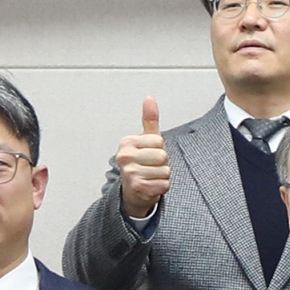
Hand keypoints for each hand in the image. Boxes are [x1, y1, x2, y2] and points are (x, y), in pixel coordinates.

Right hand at [117, 98, 169, 219]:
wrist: (133, 192)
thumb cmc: (141, 163)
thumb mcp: (146, 140)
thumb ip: (149, 119)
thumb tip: (149, 98)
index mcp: (126, 143)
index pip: (159, 141)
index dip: (159, 149)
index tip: (148, 154)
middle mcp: (124, 157)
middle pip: (163, 156)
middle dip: (162, 163)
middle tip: (150, 167)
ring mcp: (130, 173)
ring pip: (165, 171)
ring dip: (162, 176)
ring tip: (151, 176)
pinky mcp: (138, 188)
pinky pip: (164, 184)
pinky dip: (162, 187)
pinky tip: (151, 186)